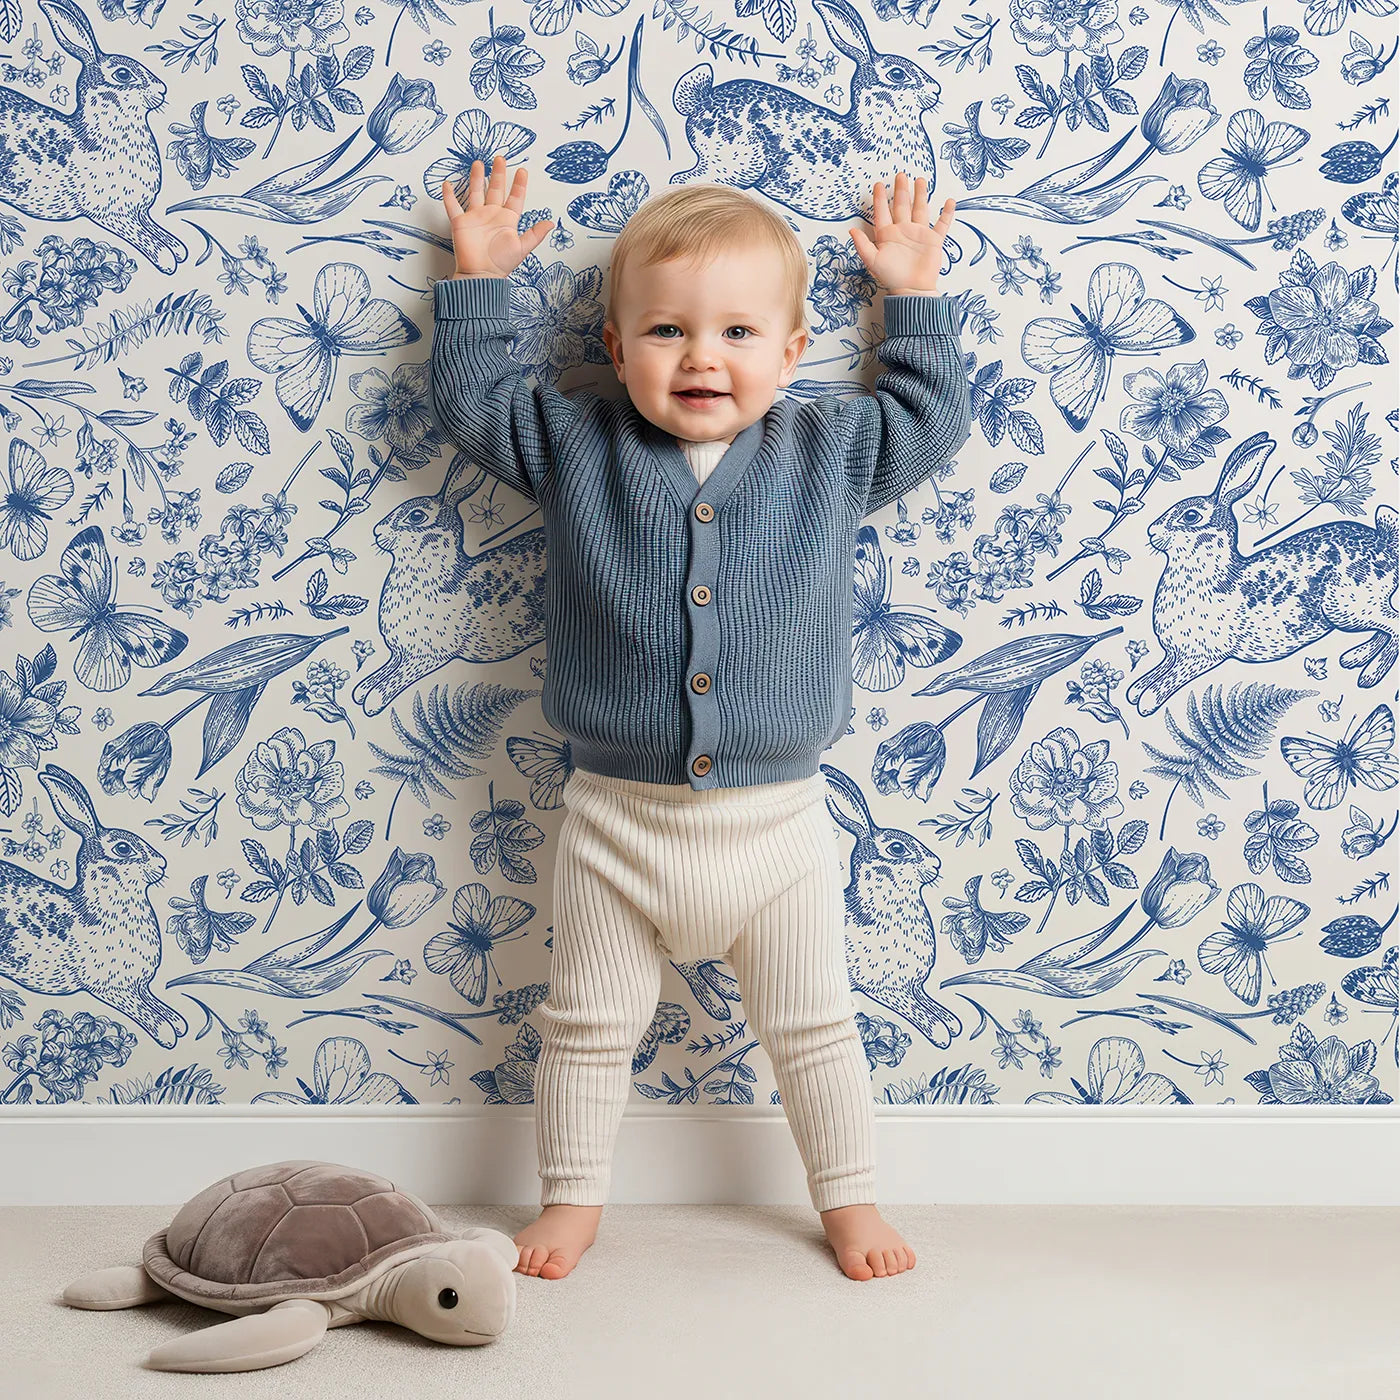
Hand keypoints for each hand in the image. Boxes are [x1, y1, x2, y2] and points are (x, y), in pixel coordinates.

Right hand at [441, 154, 553, 277]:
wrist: (481, 275)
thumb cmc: (501, 263)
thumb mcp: (522, 248)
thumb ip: (535, 234)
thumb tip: (551, 223)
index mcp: (507, 220)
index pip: (515, 198)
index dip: (519, 185)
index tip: (523, 171)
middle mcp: (492, 216)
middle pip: (495, 190)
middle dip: (498, 174)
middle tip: (500, 158)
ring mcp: (476, 217)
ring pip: (476, 192)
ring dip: (476, 178)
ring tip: (478, 163)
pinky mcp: (461, 223)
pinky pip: (453, 206)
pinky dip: (449, 196)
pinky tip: (447, 184)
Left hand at [848, 174, 954, 292]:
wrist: (912, 290)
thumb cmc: (892, 277)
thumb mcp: (873, 261)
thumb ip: (862, 245)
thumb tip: (851, 229)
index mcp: (888, 235)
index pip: (883, 212)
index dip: (880, 198)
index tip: (878, 185)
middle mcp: (903, 231)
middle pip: (902, 205)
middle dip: (901, 190)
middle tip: (900, 175)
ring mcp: (919, 234)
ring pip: (920, 209)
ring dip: (921, 195)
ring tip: (920, 180)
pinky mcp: (933, 241)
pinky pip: (941, 225)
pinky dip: (946, 214)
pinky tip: (949, 202)